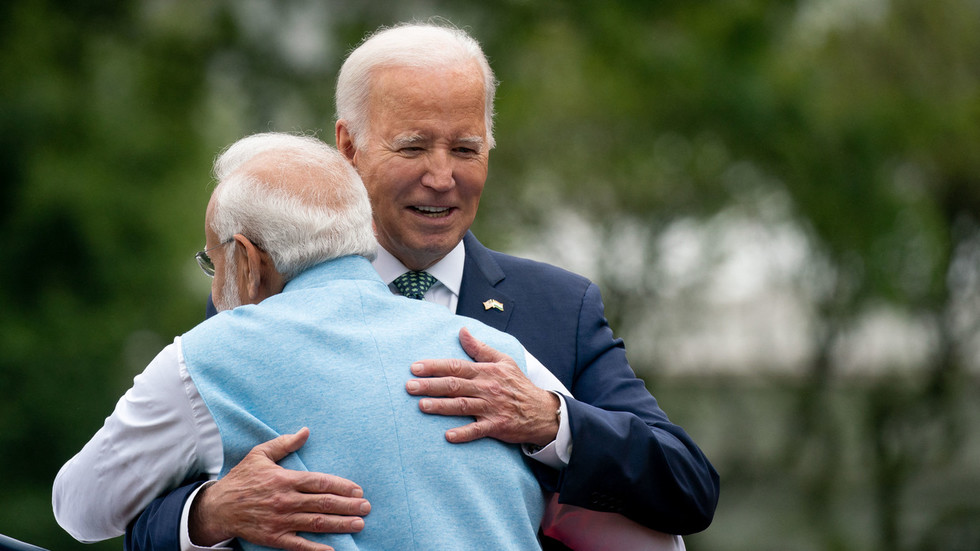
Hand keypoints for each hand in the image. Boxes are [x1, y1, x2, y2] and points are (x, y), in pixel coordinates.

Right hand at [189, 428, 370, 550]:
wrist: (217, 507)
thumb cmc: (241, 479)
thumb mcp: (260, 455)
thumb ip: (284, 443)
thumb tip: (305, 431)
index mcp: (285, 479)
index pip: (320, 482)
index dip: (342, 486)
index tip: (358, 490)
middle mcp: (285, 500)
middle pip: (323, 503)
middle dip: (348, 506)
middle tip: (366, 508)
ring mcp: (280, 520)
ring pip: (316, 522)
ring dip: (340, 524)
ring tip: (358, 524)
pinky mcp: (274, 537)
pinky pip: (298, 544)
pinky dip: (316, 548)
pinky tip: (333, 549)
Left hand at [405, 327, 560, 446]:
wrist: (542, 410)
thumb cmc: (518, 384)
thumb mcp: (503, 360)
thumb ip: (479, 347)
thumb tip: (462, 330)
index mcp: (486, 371)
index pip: (456, 366)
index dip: (434, 366)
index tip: (415, 368)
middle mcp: (486, 388)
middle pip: (454, 385)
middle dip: (430, 385)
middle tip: (409, 386)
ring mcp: (491, 407)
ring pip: (462, 405)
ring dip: (441, 406)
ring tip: (422, 406)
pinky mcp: (497, 425)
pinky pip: (478, 430)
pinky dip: (464, 433)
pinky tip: (449, 436)